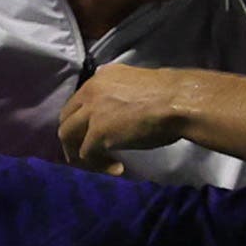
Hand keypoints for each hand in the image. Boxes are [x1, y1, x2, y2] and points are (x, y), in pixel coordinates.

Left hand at [58, 66, 199, 169]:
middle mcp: (91, 90)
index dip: (83, 121)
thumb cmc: (171, 96)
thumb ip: (121, 95)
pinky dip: (99, 165)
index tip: (95, 135)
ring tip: (100, 164)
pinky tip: (118, 168)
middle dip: (74, 138)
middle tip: (91, 153)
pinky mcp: (97, 132)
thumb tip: (120, 114)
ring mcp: (92, 111)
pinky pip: (85, 154)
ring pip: (67, 136)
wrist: (180, 102)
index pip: (79, 101)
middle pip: (66, 118)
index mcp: (101, 77)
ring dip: (80, 154)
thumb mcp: (138, 86)